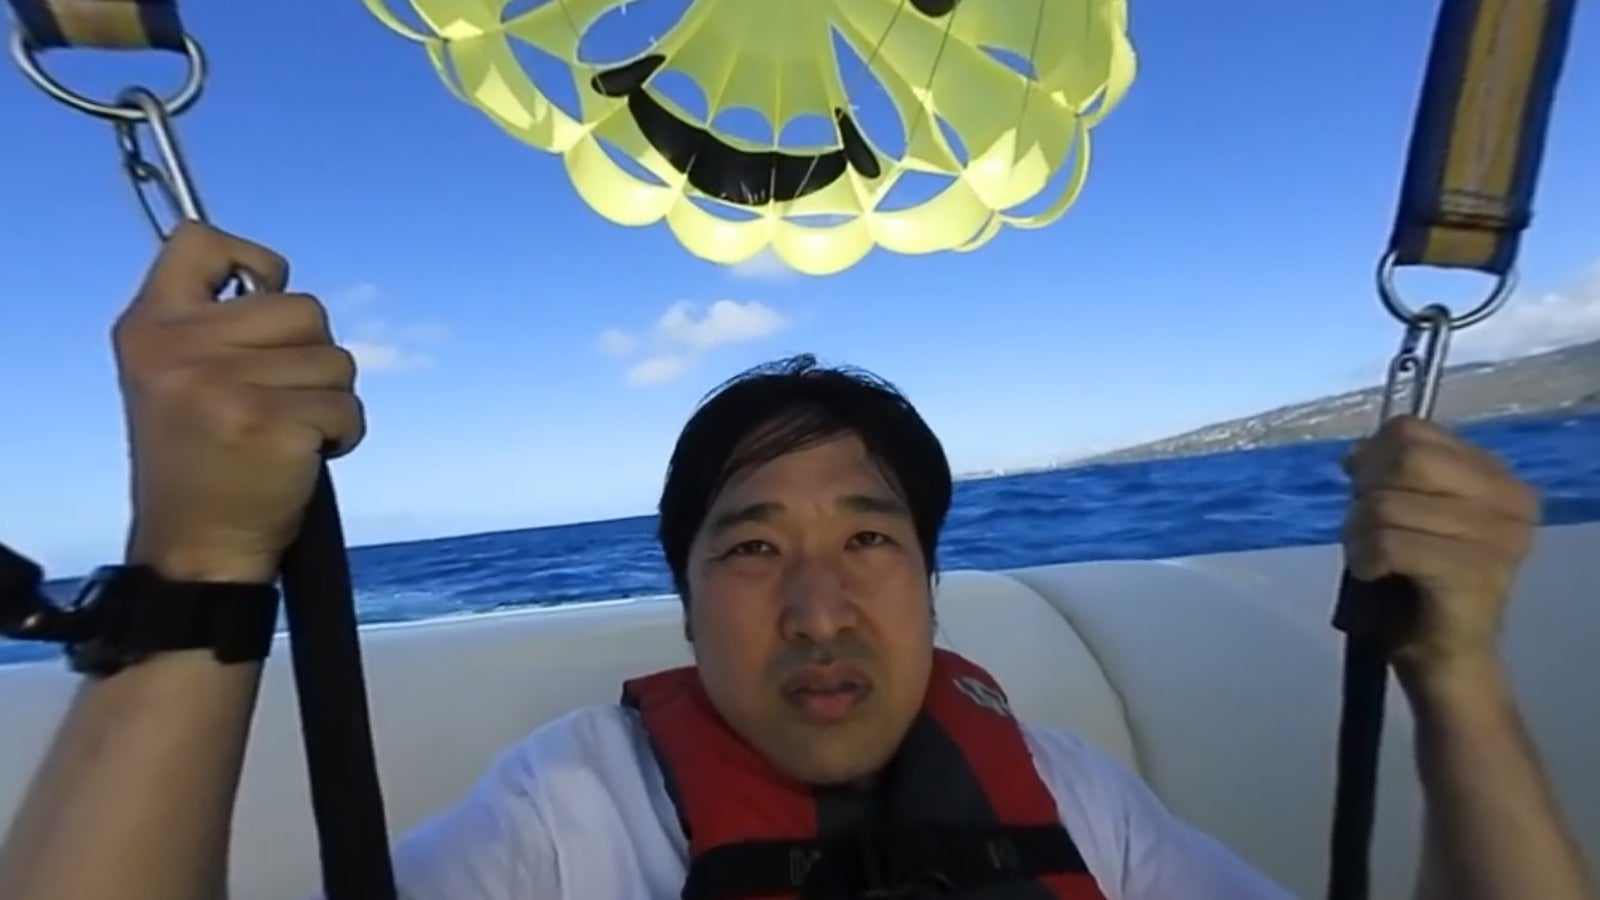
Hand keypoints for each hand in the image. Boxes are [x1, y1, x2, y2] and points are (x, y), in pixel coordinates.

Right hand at [113, 223, 365, 582]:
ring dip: (329, 397)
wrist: (199, 546)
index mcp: (149, 326)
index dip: (252, 262)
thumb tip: (273, 280)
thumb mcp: (176, 375)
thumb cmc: (203, 457)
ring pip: (337, 357)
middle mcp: (178, 348)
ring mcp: (223, 385)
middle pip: (304, 306)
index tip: (260, 299)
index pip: (198, 240)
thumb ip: (213, 322)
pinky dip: (344, 433)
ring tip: (286, 431)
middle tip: (276, 400)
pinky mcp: (269, 423)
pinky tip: (305, 456)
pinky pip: (349, 405)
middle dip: (311, 354)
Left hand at [1341, 417, 1539, 677]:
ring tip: (1369, 561)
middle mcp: (1511, 501)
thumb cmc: (1417, 583)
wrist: (1444, 659)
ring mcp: (1499, 538)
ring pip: (1387, 505)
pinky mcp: (1475, 573)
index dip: (1372, 458)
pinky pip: (1390, 543)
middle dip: (1366, 494)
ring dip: (1357, 535)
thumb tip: (1356, 454)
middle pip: (1404, 459)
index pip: (1412, 431)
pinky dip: (1365, 558)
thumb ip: (1389, 475)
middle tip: (1366, 531)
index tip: (1365, 493)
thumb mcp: (1404, 513)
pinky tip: (1374, 575)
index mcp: (1499, 477)